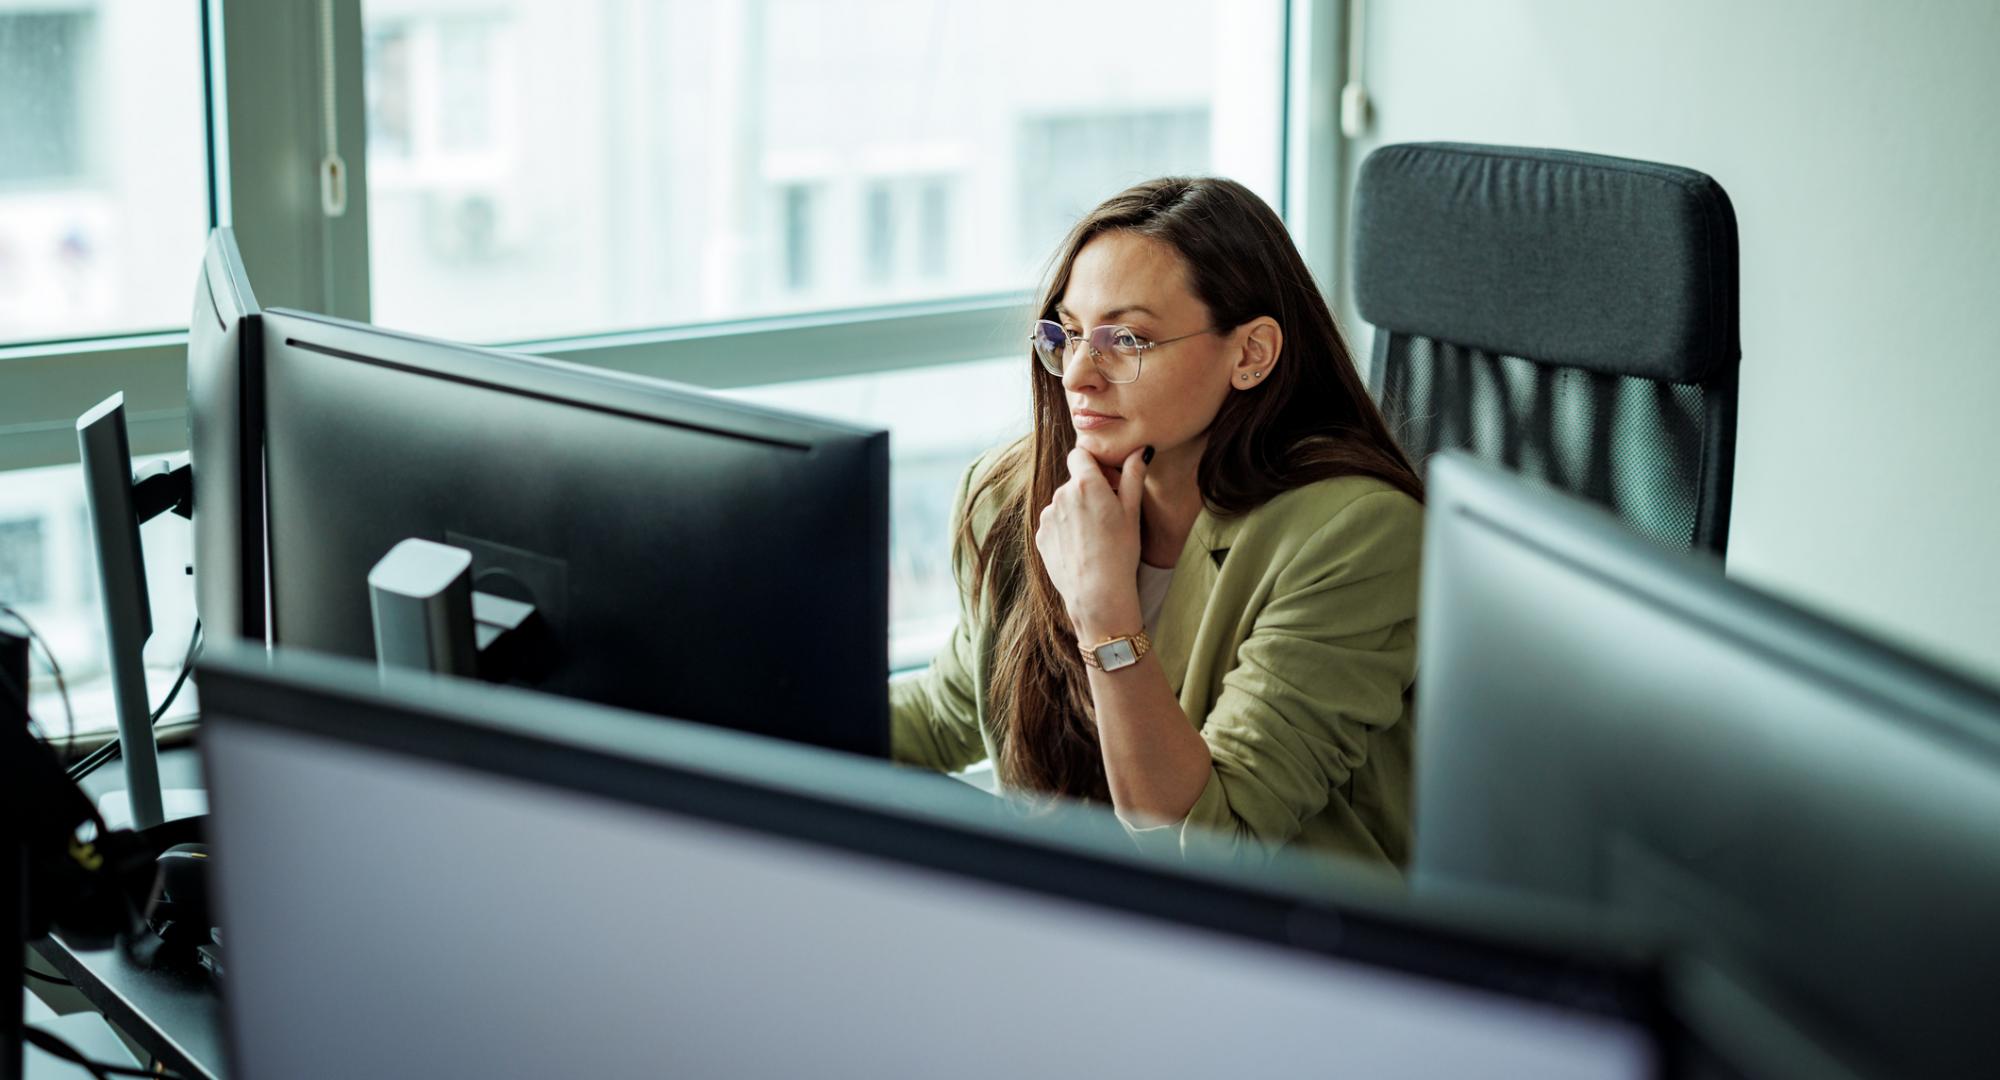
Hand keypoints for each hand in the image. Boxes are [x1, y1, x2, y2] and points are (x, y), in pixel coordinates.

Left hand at [1035, 446, 1148, 639]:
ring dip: (1077, 511)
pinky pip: (1055, 524)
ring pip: (1064, 504)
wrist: (1096, 593)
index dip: (1095, 464)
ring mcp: (1048, 516)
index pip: (1080, 454)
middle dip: (1089, 491)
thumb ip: (1133, 476)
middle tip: (1108, 516)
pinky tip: (1082, 548)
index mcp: (1085, 484)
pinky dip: (1066, 530)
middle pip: (1075, 482)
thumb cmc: (1120, 552)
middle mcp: (1061, 495)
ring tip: (1095, 537)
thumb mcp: (1132, 512)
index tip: (1109, 481)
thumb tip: (1140, 449)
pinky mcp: (1041, 536)